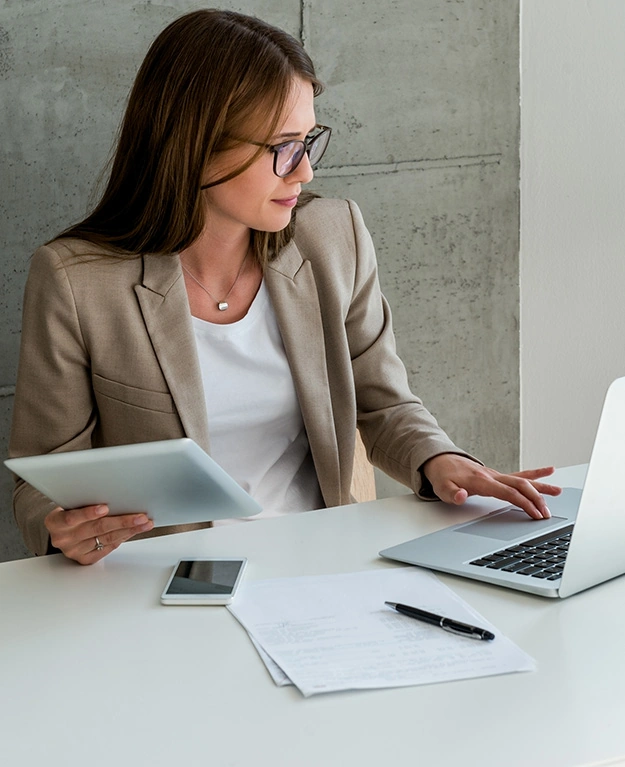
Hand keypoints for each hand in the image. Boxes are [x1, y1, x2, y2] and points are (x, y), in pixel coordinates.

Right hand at [45, 504, 153, 564]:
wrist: (61, 530)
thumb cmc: (69, 511)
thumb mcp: (70, 503)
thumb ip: (85, 501)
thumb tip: (116, 495)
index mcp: (55, 522)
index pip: (71, 517)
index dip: (89, 513)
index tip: (105, 507)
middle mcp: (63, 538)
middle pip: (96, 528)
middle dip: (122, 521)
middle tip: (140, 516)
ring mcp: (74, 551)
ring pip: (106, 538)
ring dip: (129, 530)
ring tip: (144, 523)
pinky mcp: (84, 559)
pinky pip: (107, 547)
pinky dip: (122, 538)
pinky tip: (133, 531)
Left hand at [421, 454, 561, 519]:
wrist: (440, 460)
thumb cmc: (442, 476)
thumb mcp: (441, 487)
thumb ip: (452, 494)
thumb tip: (461, 495)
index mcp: (481, 481)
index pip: (508, 492)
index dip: (524, 503)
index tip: (536, 514)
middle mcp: (492, 476)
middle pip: (520, 486)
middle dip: (536, 499)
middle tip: (548, 513)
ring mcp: (496, 474)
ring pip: (523, 479)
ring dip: (541, 486)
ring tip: (558, 491)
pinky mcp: (496, 475)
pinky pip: (518, 474)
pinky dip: (535, 473)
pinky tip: (549, 471)